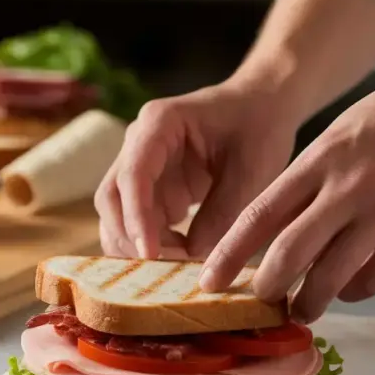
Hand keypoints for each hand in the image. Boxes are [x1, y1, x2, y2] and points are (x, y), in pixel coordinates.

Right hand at [95, 79, 299, 259]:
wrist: (263, 107)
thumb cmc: (259, 126)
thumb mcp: (252, 168)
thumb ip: (224, 211)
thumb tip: (194, 256)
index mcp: (159, 124)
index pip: (133, 175)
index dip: (137, 216)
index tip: (151, 253)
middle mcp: (138, 144)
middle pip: (111, 197)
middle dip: (131, 236)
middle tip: (164, 268)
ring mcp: (141, 168)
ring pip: (117, 214)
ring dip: (137, 244)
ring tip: (176, 265)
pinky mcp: (151, 189)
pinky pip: (137, 222)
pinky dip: (151, 245)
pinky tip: (179, 258)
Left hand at [200, 33, 374, 321]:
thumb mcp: (341, 134)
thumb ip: (310, 178)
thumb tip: (279, 225)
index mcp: (319, 161)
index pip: (258, 216)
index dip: (228, 254)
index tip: (209, 279)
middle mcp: (345, 190)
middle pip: (287, 254)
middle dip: (264, 288)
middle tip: (256, 302)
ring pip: (329, 277)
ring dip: (308, 302)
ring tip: (300, 311)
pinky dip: (354, 292)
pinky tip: (348, 291)